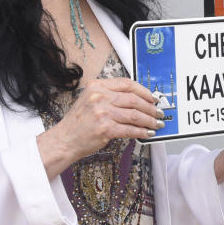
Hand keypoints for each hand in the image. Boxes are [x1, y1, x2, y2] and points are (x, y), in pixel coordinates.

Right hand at [38, 77, 164, 177]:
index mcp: (97, 86)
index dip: (144, 91)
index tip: (153, 97)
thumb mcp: (90, 100)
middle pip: (134, 99)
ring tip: (157, 124)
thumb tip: (136, 99)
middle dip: (150, 107)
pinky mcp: (105, 128)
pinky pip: (130, 129)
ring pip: (135, 114)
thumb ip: (109, 96)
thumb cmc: (78, 122)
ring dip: (149, 120)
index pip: (126, 84)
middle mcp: (99, 97)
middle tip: (159, 112)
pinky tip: (147, 133)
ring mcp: (102, 112)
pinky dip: (142, 132)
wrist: (64, 140)